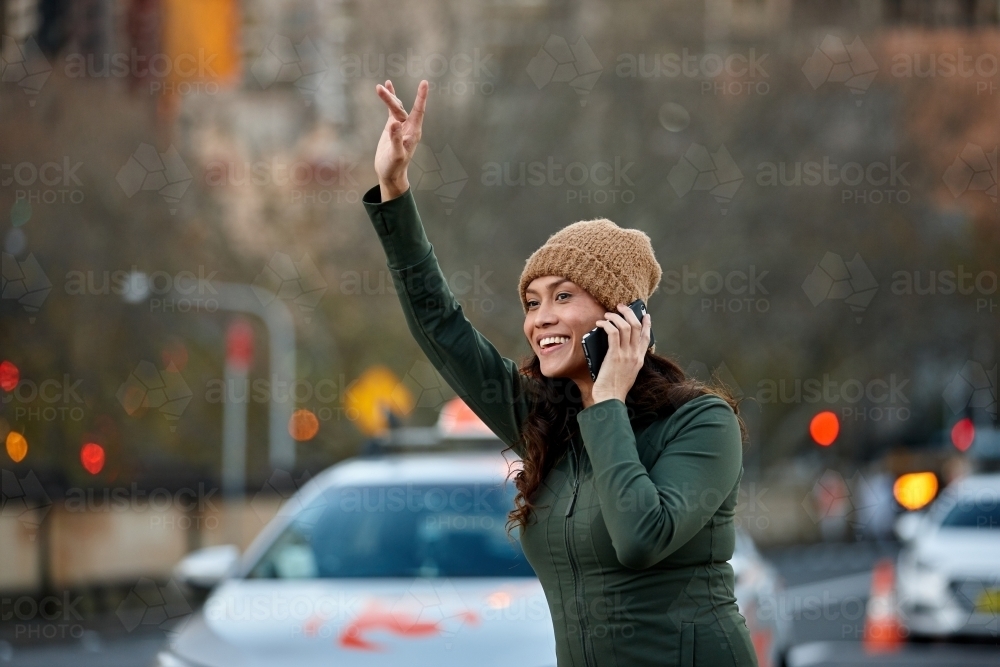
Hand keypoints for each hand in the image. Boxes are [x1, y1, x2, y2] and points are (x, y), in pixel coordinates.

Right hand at [374, 79, 427, 200]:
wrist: (390, 173)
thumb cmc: (394, 167)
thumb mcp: (396, 155)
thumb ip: (395, 139)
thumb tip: (394, 123)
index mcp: (413, 132)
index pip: (419, 111)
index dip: (421, 97)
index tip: (424, 83)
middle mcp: (409, 127)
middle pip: (401, 108)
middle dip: (390, 98)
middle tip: (379, 89)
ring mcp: (401, 125)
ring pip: (395, 107)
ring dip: (388, 97)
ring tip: (379, 87)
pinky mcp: (392, 126)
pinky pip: (392, 110)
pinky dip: (390, 99)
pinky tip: (387, 88)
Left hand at [590, 303, 650, 404]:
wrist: (610, 398)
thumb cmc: (615, 388)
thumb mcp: (627, 372)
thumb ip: (627, 359)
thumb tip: (618, 345)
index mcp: (639, 359)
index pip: (647, 337)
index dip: (647, 324)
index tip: (645, 315)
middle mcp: (635, 355)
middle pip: (637, 326)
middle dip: (629, 313)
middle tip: (621, 306)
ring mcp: (626, 354)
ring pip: (626, 326)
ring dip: (616, 317)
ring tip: (608, 314)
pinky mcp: (615, 355)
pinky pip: (613, 333)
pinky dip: (607, 325)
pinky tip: (601, 323)